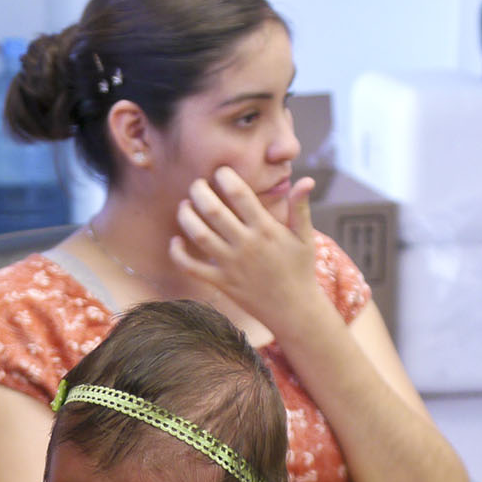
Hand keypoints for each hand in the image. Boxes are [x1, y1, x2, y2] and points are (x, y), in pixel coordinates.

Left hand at [168, 166, 327, 334]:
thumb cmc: (299, 269)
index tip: (220, 171)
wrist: (293, 309)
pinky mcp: (220, 282)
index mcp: (266, 229)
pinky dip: (178, 254)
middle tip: (196, 184)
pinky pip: (191, 267)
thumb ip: (300, 207)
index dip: (226, 178)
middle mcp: (245, 244)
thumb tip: (306, 179)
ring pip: (199, 235)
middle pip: (214, 211)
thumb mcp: (304, 237)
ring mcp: (230, 264)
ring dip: (186, 216)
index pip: (240, 195)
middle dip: (199, 192)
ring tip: (185, 205)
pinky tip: (175, 240)